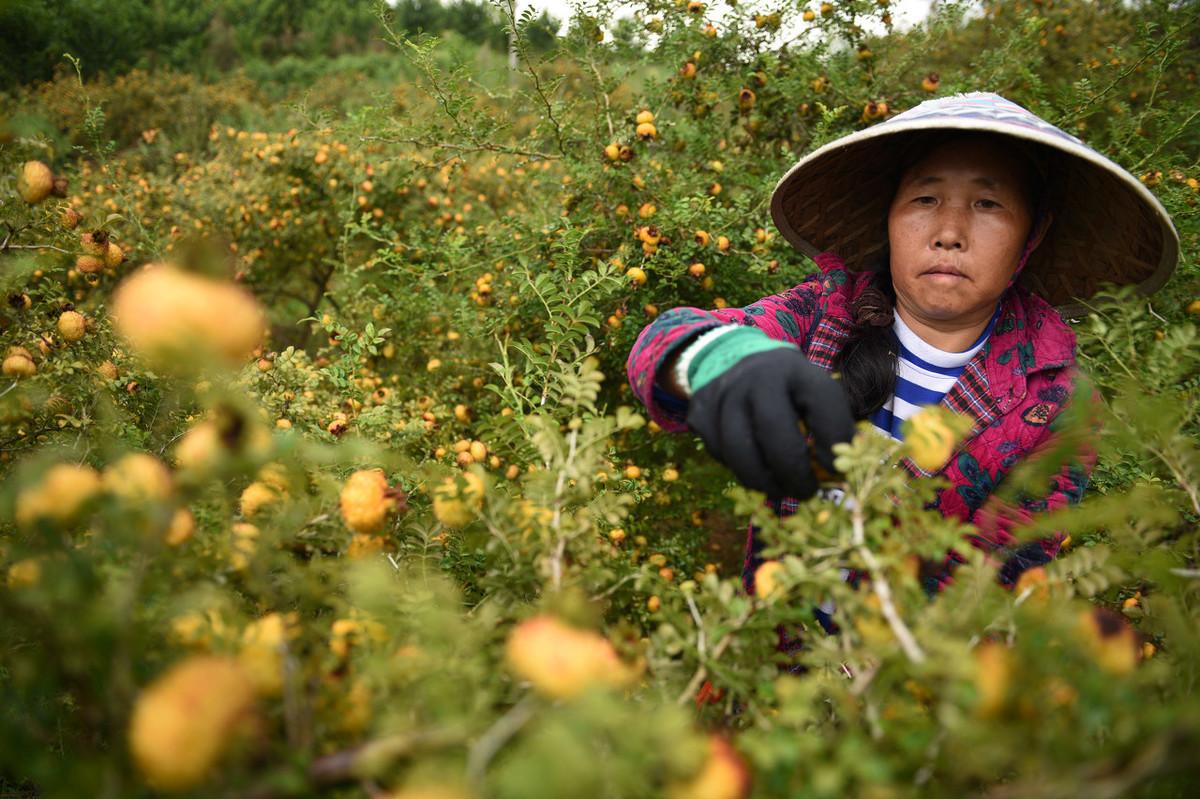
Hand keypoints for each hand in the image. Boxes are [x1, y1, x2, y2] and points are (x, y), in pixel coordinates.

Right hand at [685, 347, 856, 499]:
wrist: (730, 359)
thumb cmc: (785, 387)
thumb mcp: (811, 390)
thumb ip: (830, 425)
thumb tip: (841, 472)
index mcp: (795, 369)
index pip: (823, 403)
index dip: (835, 440)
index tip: (837, 469)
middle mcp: (756, 377)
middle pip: (775, 434)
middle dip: (794, 474)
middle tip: (807, 492)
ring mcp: (723, 395)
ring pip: (741, 454)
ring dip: (765, 483)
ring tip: (782, 490)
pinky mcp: (700, 414)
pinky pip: (721, 456)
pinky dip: (742, 471)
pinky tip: (757, 469)